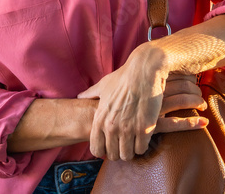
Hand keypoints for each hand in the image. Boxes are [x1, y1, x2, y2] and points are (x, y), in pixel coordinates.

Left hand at [78, 49, 205, 160]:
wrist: (144, 70)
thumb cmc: (124, 77)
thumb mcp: (104, 85)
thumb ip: (90, 94)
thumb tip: (80, 96)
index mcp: (100, 119)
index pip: (96, 149)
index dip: (104, 150)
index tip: (111, 145)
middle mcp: (111, 127)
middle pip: (113, 155)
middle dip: (119, 151)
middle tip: (126, 143)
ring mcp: (127, 129)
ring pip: (127, 155)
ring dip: (132, 150)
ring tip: (135, 141)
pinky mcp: (144, 129)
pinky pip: (141, 149)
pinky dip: (143, 145)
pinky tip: (144, 135)